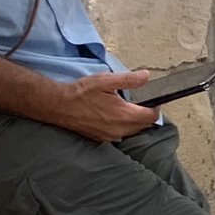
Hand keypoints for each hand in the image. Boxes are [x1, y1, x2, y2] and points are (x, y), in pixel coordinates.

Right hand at [44, 70, 160, 142]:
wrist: (58, 106)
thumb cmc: (80, 93)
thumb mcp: (106, 81)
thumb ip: (129, 79)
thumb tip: (146, 75)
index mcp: (124, 115)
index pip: (152, 116)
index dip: (156, 107)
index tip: (153, 100)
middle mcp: (119, 129)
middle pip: (144, 125)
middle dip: (146, 114)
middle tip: (140, 102)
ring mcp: (110, 136)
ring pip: (133, 131)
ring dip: (135, 121)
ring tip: (126, 107)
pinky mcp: (101, 138)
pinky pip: (120, 134)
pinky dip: (123, 126)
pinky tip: (114, 116)